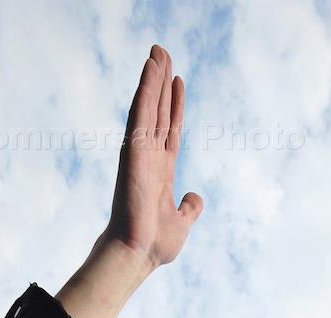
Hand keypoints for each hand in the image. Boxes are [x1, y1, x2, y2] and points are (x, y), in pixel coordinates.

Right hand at [104, 45, 202, 271]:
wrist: (138, 253)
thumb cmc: (154, 244)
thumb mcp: (182, 222)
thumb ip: (190, 208)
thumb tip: (196, 199)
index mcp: (161, 170)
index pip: (170, 129)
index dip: (175, 105)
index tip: (177, 80)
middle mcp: (149, 156)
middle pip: (158, 110)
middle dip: (161, 81)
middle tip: (162, 52)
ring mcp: (141, 151)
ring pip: (148, 105)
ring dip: (153, 77)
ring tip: (158, 50)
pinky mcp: (134, 149)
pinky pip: (141, 112)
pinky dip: (146, 89)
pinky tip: (151, 67)